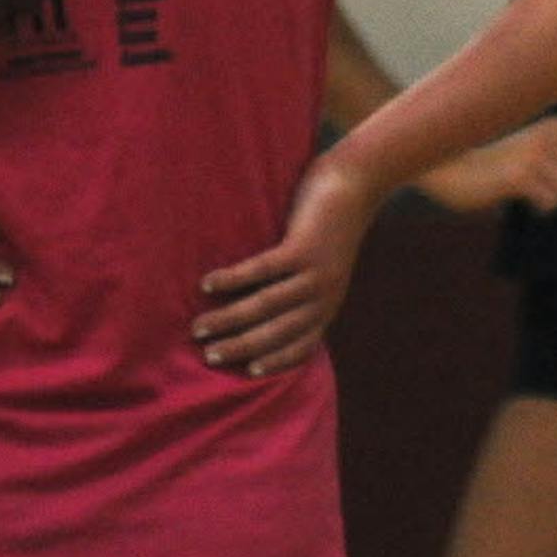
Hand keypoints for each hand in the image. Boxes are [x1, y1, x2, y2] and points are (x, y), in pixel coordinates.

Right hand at [194, 153, 384, 377]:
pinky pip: (261, 270)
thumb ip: (300, 291)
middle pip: (278, 332)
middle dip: (241, 347)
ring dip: (229, 319)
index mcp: (329, 304)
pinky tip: (208, 284)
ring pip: (266, 305)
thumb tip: (258, 312)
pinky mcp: (303, 247)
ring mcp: (315, 272)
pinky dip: (233, 279)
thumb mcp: (323, 267)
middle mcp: (324, 294)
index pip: (303, 345)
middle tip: (208, 355)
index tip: (247, 373)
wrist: (358, 183)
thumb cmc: (331, 226)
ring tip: (198, 327)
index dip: (276, 361)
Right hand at [417, 113, 556, 212]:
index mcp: (548, 125)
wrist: (450, 166)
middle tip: (545, 181)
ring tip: (529, 188)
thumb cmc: (491, 160)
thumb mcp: (528, 144)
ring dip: (554, 195)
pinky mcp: (520, 177)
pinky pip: (551, 203)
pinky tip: (520, 195)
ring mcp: (534, 156)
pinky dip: (540, 206)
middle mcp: (545, 136)